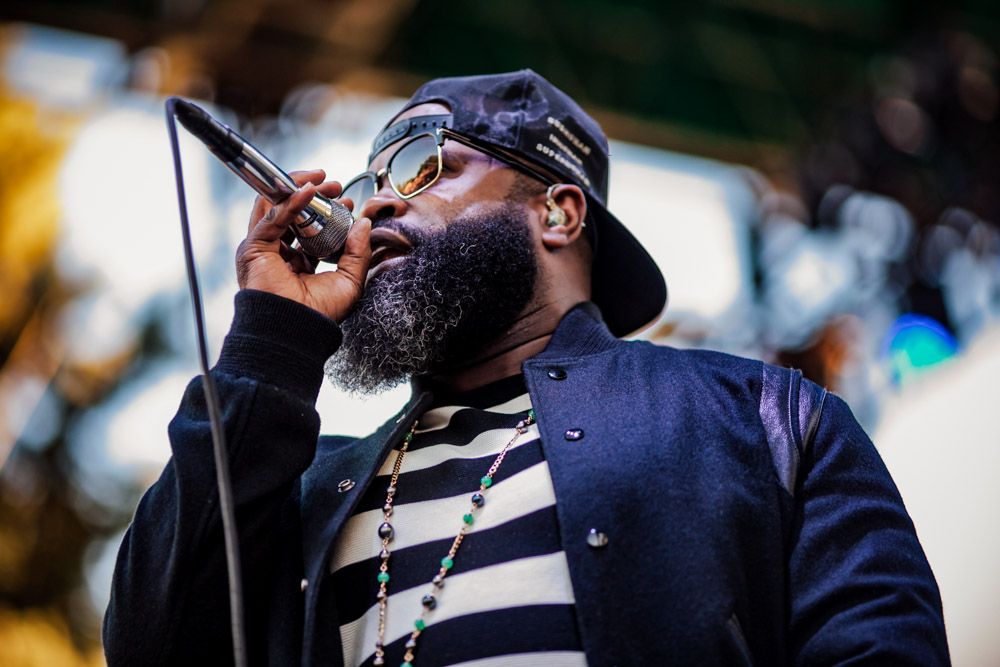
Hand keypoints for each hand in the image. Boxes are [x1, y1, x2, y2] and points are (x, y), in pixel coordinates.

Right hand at [236, 169, 371, 322]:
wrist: (299, 331)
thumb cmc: (320, 314)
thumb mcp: (350, 280)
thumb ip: (357, 252)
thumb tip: (364, 223)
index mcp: (298, 263)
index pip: (309, 228)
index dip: (327, 212)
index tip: (347, 202)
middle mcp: (278, 254)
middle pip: (291, 214)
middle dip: (313, 195)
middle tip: (334, 185)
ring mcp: (263, 250)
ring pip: (276, 208)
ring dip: (298, 189)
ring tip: (321, 180)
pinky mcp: (254, 248)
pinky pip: (272, 217)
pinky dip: (290, 201)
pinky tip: (309, 191)